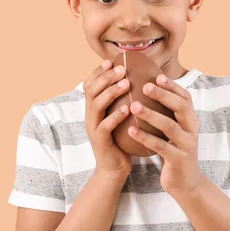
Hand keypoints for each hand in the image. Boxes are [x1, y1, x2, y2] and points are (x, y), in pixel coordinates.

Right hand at [83, 60, 132, 180]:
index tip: (110, 61)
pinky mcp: (99, 141)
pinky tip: (127, 108)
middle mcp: (90, 116)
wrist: (114, 169)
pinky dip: (115, 116)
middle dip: (106, 77)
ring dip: (111, 92)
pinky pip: (104, 126)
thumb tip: (139, 80)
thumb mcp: (120, 118)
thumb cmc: (121, 140)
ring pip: (96, 105)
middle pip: (91, 90)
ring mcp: (92, 128)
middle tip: (121, 68)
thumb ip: (123, 101)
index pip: (90, 84)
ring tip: (125, 83)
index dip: (98, 72)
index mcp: (93, 108)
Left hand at [127, 74, 202, 195]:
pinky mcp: (178, 160)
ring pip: (170, 126)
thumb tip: (148, 90)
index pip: (185, 98)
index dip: (172, 86)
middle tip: (144, 86)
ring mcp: (186, 145)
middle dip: (163, 95)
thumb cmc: (174, 151)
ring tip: (133, 106)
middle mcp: (192, 130)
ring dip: (151, 115)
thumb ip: (167, 114)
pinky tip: (131, 130)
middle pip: (181, 107)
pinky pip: (161, 146)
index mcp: (191, 120)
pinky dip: (145, 137)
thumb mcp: (174, 131)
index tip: (157, 76)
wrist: (185, 183)